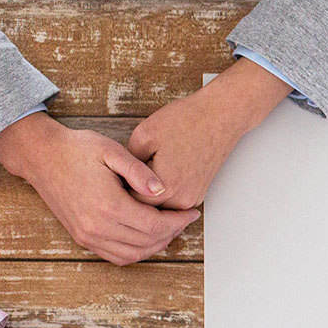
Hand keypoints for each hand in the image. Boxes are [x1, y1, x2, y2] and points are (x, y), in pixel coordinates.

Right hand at [0, 112, 199, 264]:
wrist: (41, 156)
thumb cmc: (77, 149)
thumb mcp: (111, 150)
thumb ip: (139, 171)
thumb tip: (162, 190)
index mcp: (108, 205)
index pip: (155, 225)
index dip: (178, 222)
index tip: (192, 213)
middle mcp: (97, 226)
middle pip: (148, 242)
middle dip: (172, 233)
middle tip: (184, 219)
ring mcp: (88, 235)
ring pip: (134, 254)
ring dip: (157, 246)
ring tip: (170, 229)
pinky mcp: (82, 238)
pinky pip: (116, 257)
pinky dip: (137, 253)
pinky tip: (148, 239)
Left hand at [129, 58, 292, 209]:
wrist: (220, 116)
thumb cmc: (186, 122)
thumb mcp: (143, 136)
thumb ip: (128, 164)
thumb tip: (121, 177)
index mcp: (167, 188)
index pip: (129, 203)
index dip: (116, 190)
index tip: (108, 178)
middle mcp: (183, 199)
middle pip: (146, 210)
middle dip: (131, 195)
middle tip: (116, 177)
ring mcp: (193, 198)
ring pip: (160, 207)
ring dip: (148, 195)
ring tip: (137, 174)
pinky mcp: (199, 193)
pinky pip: (173, 200)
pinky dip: (163, 191)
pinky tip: (156, 173)